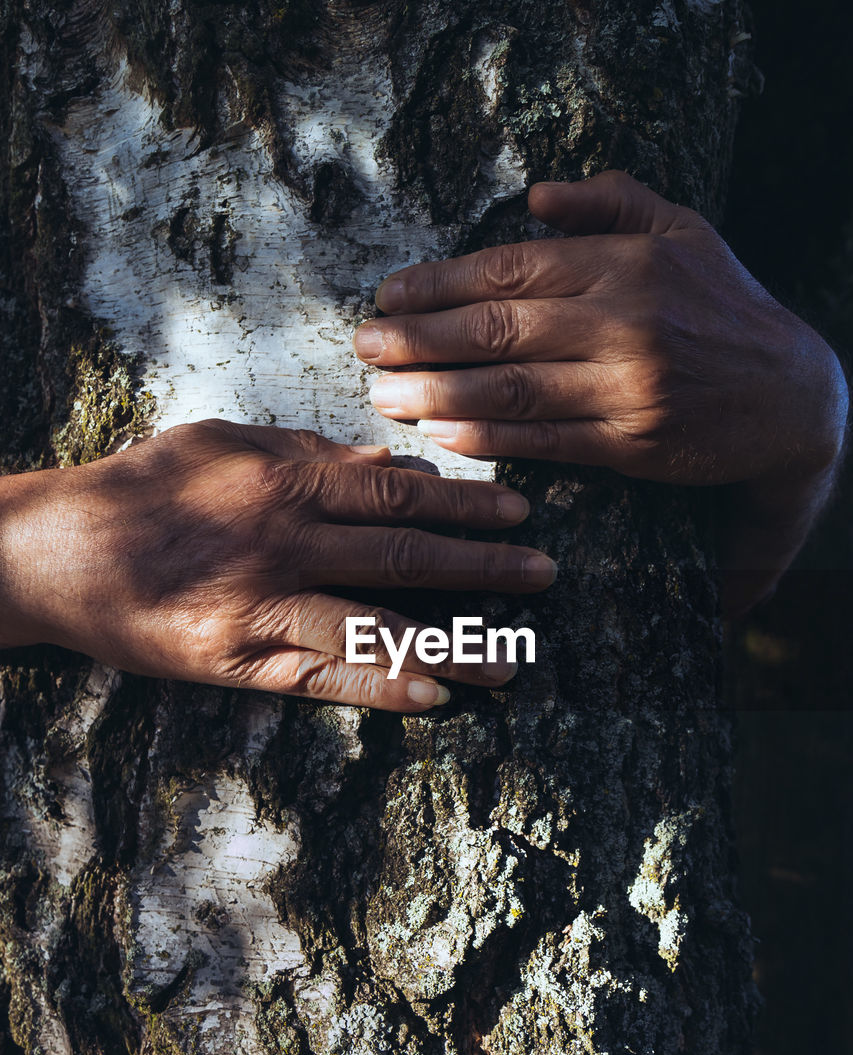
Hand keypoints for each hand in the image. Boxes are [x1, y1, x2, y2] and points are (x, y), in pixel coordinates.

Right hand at [0, 420, 555, 710]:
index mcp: (284, 480)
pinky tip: (432, 697)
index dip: (465, 501)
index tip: (519, 510)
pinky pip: (319, 676)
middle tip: (545, 575)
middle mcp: (283, 541)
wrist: (57, 552)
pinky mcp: (235, 660)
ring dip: (451, 642)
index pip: (397, 491)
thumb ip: (310, 452)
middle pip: (404, 553)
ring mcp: (261, 605)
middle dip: (484, 565)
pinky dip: (379, 685)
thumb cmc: (144, 488)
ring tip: (512, 657)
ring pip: (375, 623)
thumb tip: (392, 460)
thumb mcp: (224, 444)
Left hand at [354, 170, 847, 616]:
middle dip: (420, 339)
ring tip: (384, 395)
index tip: (389, 296)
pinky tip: (442, 431)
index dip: (440, 284)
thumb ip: (611, 204)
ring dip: (438, 393)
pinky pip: (546, 440)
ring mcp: (628, 385)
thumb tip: (536, 196)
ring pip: (514, 388)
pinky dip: (489, 436)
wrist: (792, 398)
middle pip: (498, 329)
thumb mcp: (683, 233)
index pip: (510, 268)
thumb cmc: (725, 309)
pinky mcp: (633, 442)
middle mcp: (623, 321)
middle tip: (364, 347)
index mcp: (624, 264)